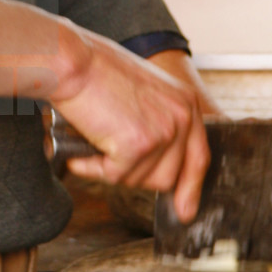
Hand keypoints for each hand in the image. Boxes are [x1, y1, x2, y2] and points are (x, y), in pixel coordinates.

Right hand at [52, 33, 209, 221]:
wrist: (73, 61)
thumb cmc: (97, 72)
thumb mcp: (145, 93)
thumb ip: (160, 124)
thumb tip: (162, 166)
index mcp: (186, 103)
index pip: (199, 157)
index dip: (190, 187)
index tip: (184, 210)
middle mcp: (182, 117)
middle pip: (168, 177)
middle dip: (137, 175)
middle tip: (111, 155)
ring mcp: (162, 131)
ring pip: (140, 180)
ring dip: (113, 169)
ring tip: (95, 142)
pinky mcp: (137, 145)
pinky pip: (114, 176)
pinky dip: (93, 169)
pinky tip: (83, 151)